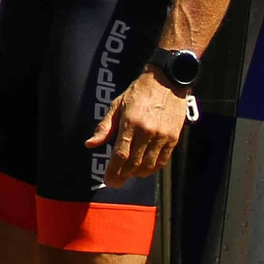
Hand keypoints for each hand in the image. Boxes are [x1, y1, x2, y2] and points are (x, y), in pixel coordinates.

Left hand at [85, 70, 189, 187]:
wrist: (167, 81)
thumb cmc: (138, 92)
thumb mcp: (116, 105)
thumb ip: (104, 127)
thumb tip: (90, 144)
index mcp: (130, 123)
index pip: (120, 155)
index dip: (113, 171)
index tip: (108, 180)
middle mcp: (147, 132)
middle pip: (133, 163)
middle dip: (122, 176)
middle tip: (115, 182)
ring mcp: (162, 136)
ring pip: (148, 165)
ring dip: (136, 174)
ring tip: (128, 175)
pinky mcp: (173, 138)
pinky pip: (162, 161)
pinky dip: (152, 169)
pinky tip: (144, 170)